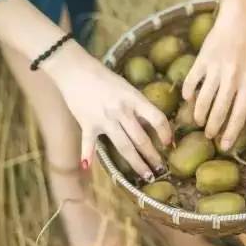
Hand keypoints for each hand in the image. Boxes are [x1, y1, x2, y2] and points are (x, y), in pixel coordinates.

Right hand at [46, 43, 171, 180]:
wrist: (76, 70)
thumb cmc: (104, 78)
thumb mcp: (127, 88)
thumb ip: (138, 106)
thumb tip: (152, 125)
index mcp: (134, 99)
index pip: (157, 118)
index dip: (166, 133)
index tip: (169, 144)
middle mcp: (121, 111)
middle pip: (141, 138)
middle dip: (153, 156)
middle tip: (161, 169)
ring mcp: (104, 119)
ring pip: (124, 146)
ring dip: (136, 163)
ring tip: (146, 175)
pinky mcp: (87, 124)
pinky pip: (89, 143)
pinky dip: (87, 155)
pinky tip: (87, 168)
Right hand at [182, 3, 245, 149]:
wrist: (239, 21)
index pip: (239, 114)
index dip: (231, 132)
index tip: (224, 146)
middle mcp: (233, 77)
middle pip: (219, 109)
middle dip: (213, 126)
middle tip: (208, 136)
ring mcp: (216, 68)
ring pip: (203, 98)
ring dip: (200, 113)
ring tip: (198, 121)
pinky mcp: (202, 59)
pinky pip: (192, 81)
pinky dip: (188, 92)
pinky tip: (188, 99)